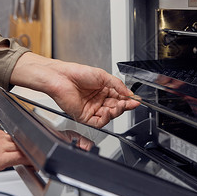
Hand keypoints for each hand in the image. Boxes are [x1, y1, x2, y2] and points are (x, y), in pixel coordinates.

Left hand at [0, 123, 29, 179]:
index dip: (31, 159)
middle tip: (22, 155)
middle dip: (23, 150)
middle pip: (20, 145)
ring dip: (11, 143)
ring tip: (3, 150)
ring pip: (11, 137)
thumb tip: (10, 161)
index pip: (24, 156)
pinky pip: (0, 130)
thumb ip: (2, 164)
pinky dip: (0, 136)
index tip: (33, 161)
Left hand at [10, 53, 139, 127]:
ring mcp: (91, 109)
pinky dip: (106, 119)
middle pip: (116, 107)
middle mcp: (97, 100)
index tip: (135, 100)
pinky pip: (98, 122)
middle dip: (125, 106)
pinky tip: (109, 112)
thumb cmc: (76, 73)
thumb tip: (128, 93)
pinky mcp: (84, 116)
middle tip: (131, 103)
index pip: (119, 97)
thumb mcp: (102, 75)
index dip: (128, 99)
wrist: (61, 77)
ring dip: (117, 112)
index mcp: (102, 90)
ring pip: (109, 116)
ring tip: (120, 105)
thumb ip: (117, 84)